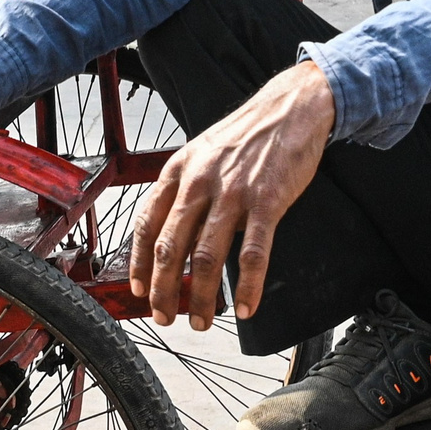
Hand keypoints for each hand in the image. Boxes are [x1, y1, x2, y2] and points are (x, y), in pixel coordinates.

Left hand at [129, 61, 335, 329]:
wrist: (290, 108)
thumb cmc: (246, 134)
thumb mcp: (203, 152)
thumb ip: (186, 189)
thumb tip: (175, 233)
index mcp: (179, 170)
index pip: (148, 224)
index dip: (140, 263)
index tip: (139, 290)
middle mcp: (200, 182)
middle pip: (171, 248)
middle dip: (164, 291)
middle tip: (165, 318)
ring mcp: (233, 193)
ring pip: (207, 257)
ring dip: (201, 297)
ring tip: (201, 321)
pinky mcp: (267, 201)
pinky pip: (252, 254)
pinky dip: (247, 286)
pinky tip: (245, 307)